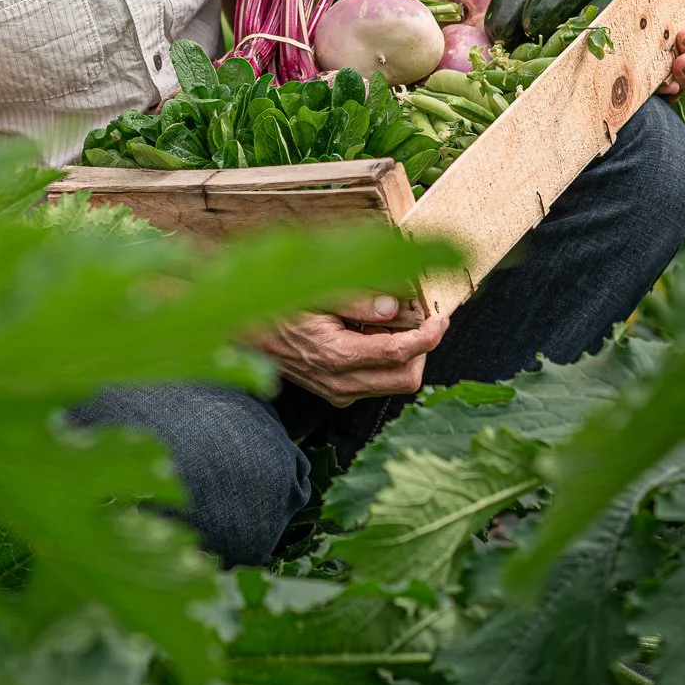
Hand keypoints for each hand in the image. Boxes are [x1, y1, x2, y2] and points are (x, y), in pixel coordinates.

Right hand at [254, 295, 449, 407]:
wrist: (243, 334)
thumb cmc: (277, 307)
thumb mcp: (315, 291)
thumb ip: (357, 299)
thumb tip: (395, 306)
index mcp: (337, 356)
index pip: (399, 354)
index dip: (428, 336)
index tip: (441, 318)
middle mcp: (341, 383)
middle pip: (406, 379)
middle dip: (423, 350)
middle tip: (422, 320)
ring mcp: (338, 392)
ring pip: (393, 385)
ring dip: (405, 357)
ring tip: (395, 325)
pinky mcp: (336, 393)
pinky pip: (375, 384)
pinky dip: (386, 363)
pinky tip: (372, 336)